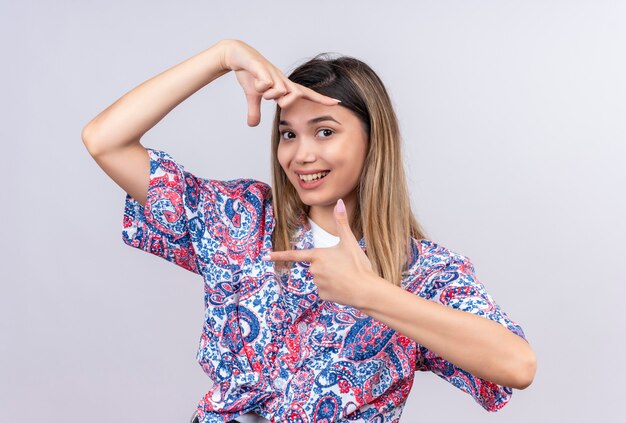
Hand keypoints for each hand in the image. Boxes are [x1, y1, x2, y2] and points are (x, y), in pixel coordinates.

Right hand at [219, 39, 340, 126]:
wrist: (236, 55)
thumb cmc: (249, 74)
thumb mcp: (253, 96)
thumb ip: (255, 110)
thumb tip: (253, 124)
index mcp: (283, 86)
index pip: (306, 94)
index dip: (321, 99)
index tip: (337, 103)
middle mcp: (282, 79)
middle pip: (294, 96)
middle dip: (284, 102)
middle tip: (270, 98)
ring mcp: (273, 72)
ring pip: (278, 91)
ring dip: (266, 94)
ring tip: (257, 85)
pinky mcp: (262, 67)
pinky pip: (266, 83)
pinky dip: (260, 86)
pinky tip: (255, 80)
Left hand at [262, 199, 378, 307]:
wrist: (366, 290)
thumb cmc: (358, 265)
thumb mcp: (350, 241)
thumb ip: (342, 221)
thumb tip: (339, 201)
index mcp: (318, 255)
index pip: (294, 255)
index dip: (279, 255)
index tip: (266, 256)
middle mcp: (314, 270)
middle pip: (316, 265)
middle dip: (328, 265)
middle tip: (345, 267)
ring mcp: (317, 284)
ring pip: (321, 277)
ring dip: (331, 277)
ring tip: (346, 277)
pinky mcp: (323, 296)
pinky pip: (325, 289)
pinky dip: (333, 288)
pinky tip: (343, 288)